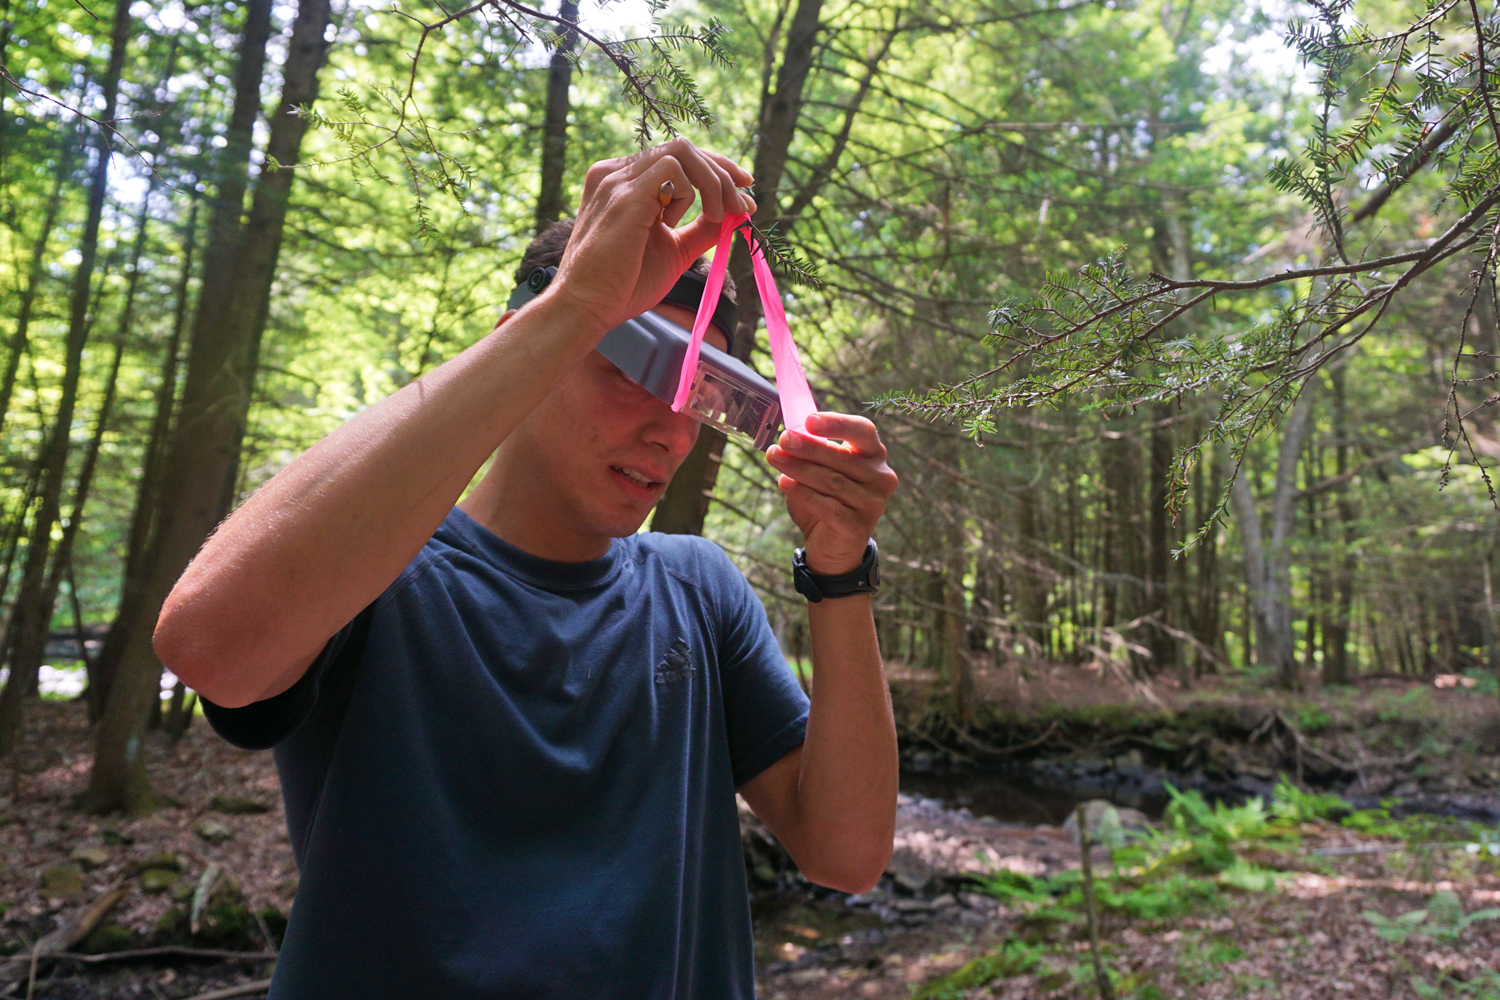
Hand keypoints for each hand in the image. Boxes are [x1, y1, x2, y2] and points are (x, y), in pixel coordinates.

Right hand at [549, 138, 756, 331]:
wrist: (587, 308)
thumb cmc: (623, 285)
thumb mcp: (674, 251)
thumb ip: (700, 229)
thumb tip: (735, 215)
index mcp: (622, 181)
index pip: (676, 157)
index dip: (716, 167)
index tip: (744, 189)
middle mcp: (615, 172)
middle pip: (684, 148)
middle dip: (723, 173)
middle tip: (743, 206)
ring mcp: (617, 180)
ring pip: (682, 152)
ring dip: (713, 182)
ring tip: (719, 216)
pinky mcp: (624, 196)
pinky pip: (673, 170)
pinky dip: (693, 192)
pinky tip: (683, 222)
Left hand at [767, 413, 897, 575]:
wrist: (831, 547)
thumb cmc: (825, 500)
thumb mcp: (817, 470)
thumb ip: (810, 452)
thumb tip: (790, 433)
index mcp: (874, 455)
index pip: (863, 431)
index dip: (837, 423)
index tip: (809, 421)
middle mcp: (881, 477)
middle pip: (842, 457)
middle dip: (808, 447)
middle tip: (783, 440)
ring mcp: (873, 504)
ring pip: (832, 481)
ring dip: (799, 468)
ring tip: (773, 457)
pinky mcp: (859, 527)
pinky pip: (827, 506)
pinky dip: (802, 493)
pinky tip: (783, 483)